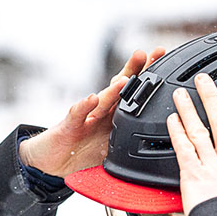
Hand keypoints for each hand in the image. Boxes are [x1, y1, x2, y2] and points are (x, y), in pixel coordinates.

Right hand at [19, 47, 165, 176]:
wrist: (52, 161)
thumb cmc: (82, 151)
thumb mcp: (112, 148)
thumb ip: (130, 139)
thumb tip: (161, 140)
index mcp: (115, 115)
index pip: (134, 92)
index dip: (149, 76)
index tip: (164, 59)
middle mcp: (102, 110)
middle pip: (121, 86)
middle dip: (135, 70)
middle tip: (148, 54)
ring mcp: (87, 116)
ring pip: (103, 100)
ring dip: (114, 89)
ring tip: (125, 80)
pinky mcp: (70, 126)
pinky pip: (78, 115)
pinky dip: (84, 106)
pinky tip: (91, 99)